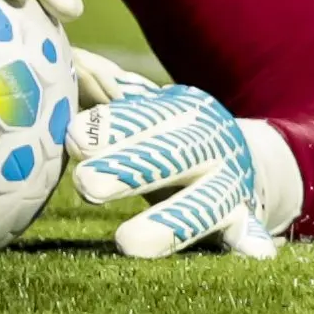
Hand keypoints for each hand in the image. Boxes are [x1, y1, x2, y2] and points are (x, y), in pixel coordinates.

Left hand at [66, 76, 303, 259]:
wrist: (242, 160)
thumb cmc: (166, 135)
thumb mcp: (143, 111)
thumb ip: (100, 89)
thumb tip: (58, 58)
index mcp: (179, 110)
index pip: (145, 116)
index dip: (112, 127)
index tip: (74, 138)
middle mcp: (208, 142)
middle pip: (170, 156)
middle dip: (128, 170)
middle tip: (85, 185)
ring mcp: (230, 182)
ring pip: (202, 203)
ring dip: (167, 223)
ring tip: (127, 243)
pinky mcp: (244, 216)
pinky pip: (249, 230)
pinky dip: (252, 241)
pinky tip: (255, 255)